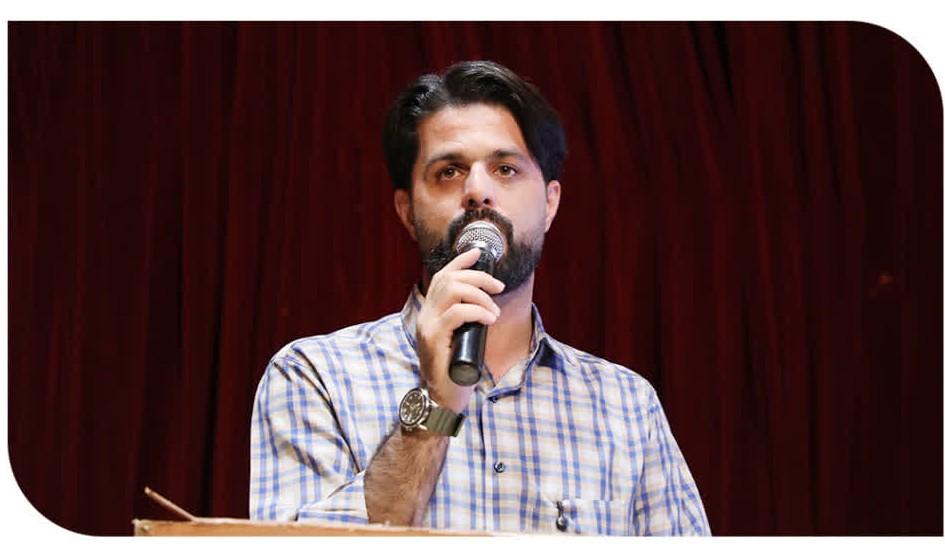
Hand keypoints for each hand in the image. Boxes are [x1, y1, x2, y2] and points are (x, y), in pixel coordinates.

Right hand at [415, 248, 504, 412]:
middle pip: (449, 279)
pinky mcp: (434, 339)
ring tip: (493, 310)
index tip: (478, 253)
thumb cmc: (455, 370)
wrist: (442, 399)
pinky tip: (489, 318)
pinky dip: (477, 311)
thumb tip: (487, 304)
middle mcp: (426, 315)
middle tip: (498, 287)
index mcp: (431, 312)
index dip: (460, 262)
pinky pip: (457, 313)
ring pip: (452, 291)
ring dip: (480, 295)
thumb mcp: (462, 338)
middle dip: (478, 277)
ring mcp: (427, 326)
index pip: (442, 276)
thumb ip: (466, 321)